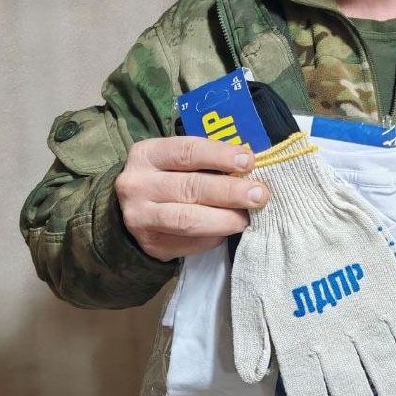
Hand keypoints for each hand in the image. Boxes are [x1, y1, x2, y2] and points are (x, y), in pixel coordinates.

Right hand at [115, 136, 266, 261]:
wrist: (136, 208)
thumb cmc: (168, 175)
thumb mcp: (177, 159)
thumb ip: (207, 159)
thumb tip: (248, 167)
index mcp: (147, 154)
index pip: (187, 151)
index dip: (220, 156)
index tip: (248, 161)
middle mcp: (138, 184)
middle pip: (190, 187)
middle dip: (230, 191)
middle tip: (258, 194)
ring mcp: (140, 217)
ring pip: (188, 220)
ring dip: (224, 219)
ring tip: (247, 217)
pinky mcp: (151, 244)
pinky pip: (190, 242)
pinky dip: (214, 237)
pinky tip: (228, 230)